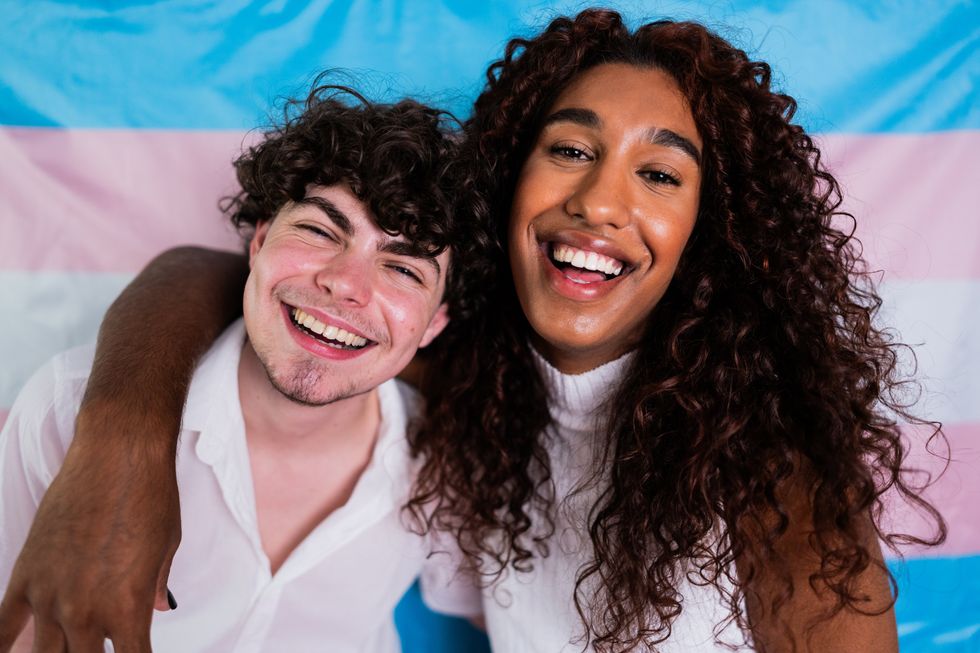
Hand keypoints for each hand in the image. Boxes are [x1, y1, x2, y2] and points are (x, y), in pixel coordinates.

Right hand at [0, 409, 180, 652]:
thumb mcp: (167, 547)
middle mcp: (87, 611)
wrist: (118, 456)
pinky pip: (5, 625)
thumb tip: (157, 607)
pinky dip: (4, 645)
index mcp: (130, 609)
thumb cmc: (151, 497)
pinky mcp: (27, 574)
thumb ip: (156, 585)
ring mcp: (51, 595)